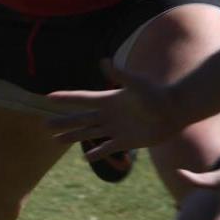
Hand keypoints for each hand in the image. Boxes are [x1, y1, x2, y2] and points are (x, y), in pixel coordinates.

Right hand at [45, 59, 186, 158]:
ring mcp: (116, 129)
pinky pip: (107, 148)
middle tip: (45, 126)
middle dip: (62, 122)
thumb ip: (120, 75)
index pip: (82, 99)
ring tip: (56, 140)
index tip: (48, 97)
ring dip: (72, 137)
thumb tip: (104, 62)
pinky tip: (86, 158)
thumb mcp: (137, 84)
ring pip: (88, 134)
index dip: (66, 98)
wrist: (175, 111)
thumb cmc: (157, 95)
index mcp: (108, 100)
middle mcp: (108, 115)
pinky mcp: (126, 142)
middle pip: (80, 119)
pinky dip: (97, 153)